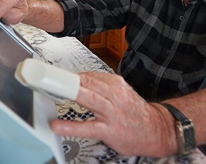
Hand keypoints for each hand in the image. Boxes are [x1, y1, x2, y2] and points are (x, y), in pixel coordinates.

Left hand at [51, 72, 175, 156]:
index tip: (52, 74)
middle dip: (66, 80)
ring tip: (52, 91)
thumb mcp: (121, 92)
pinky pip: (88, 127)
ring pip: (88, 99)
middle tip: (47, 78)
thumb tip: (77, 80)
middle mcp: (113, 96)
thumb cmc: (134, 111)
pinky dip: (71, 126)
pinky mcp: (109, 130)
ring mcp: (110, 113)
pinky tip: (57, 125)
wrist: (158, 130)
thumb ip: (101, 85)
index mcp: (114, 84)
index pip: (88, 75)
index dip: (69, 75)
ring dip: (70, 93)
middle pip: (86, 83)